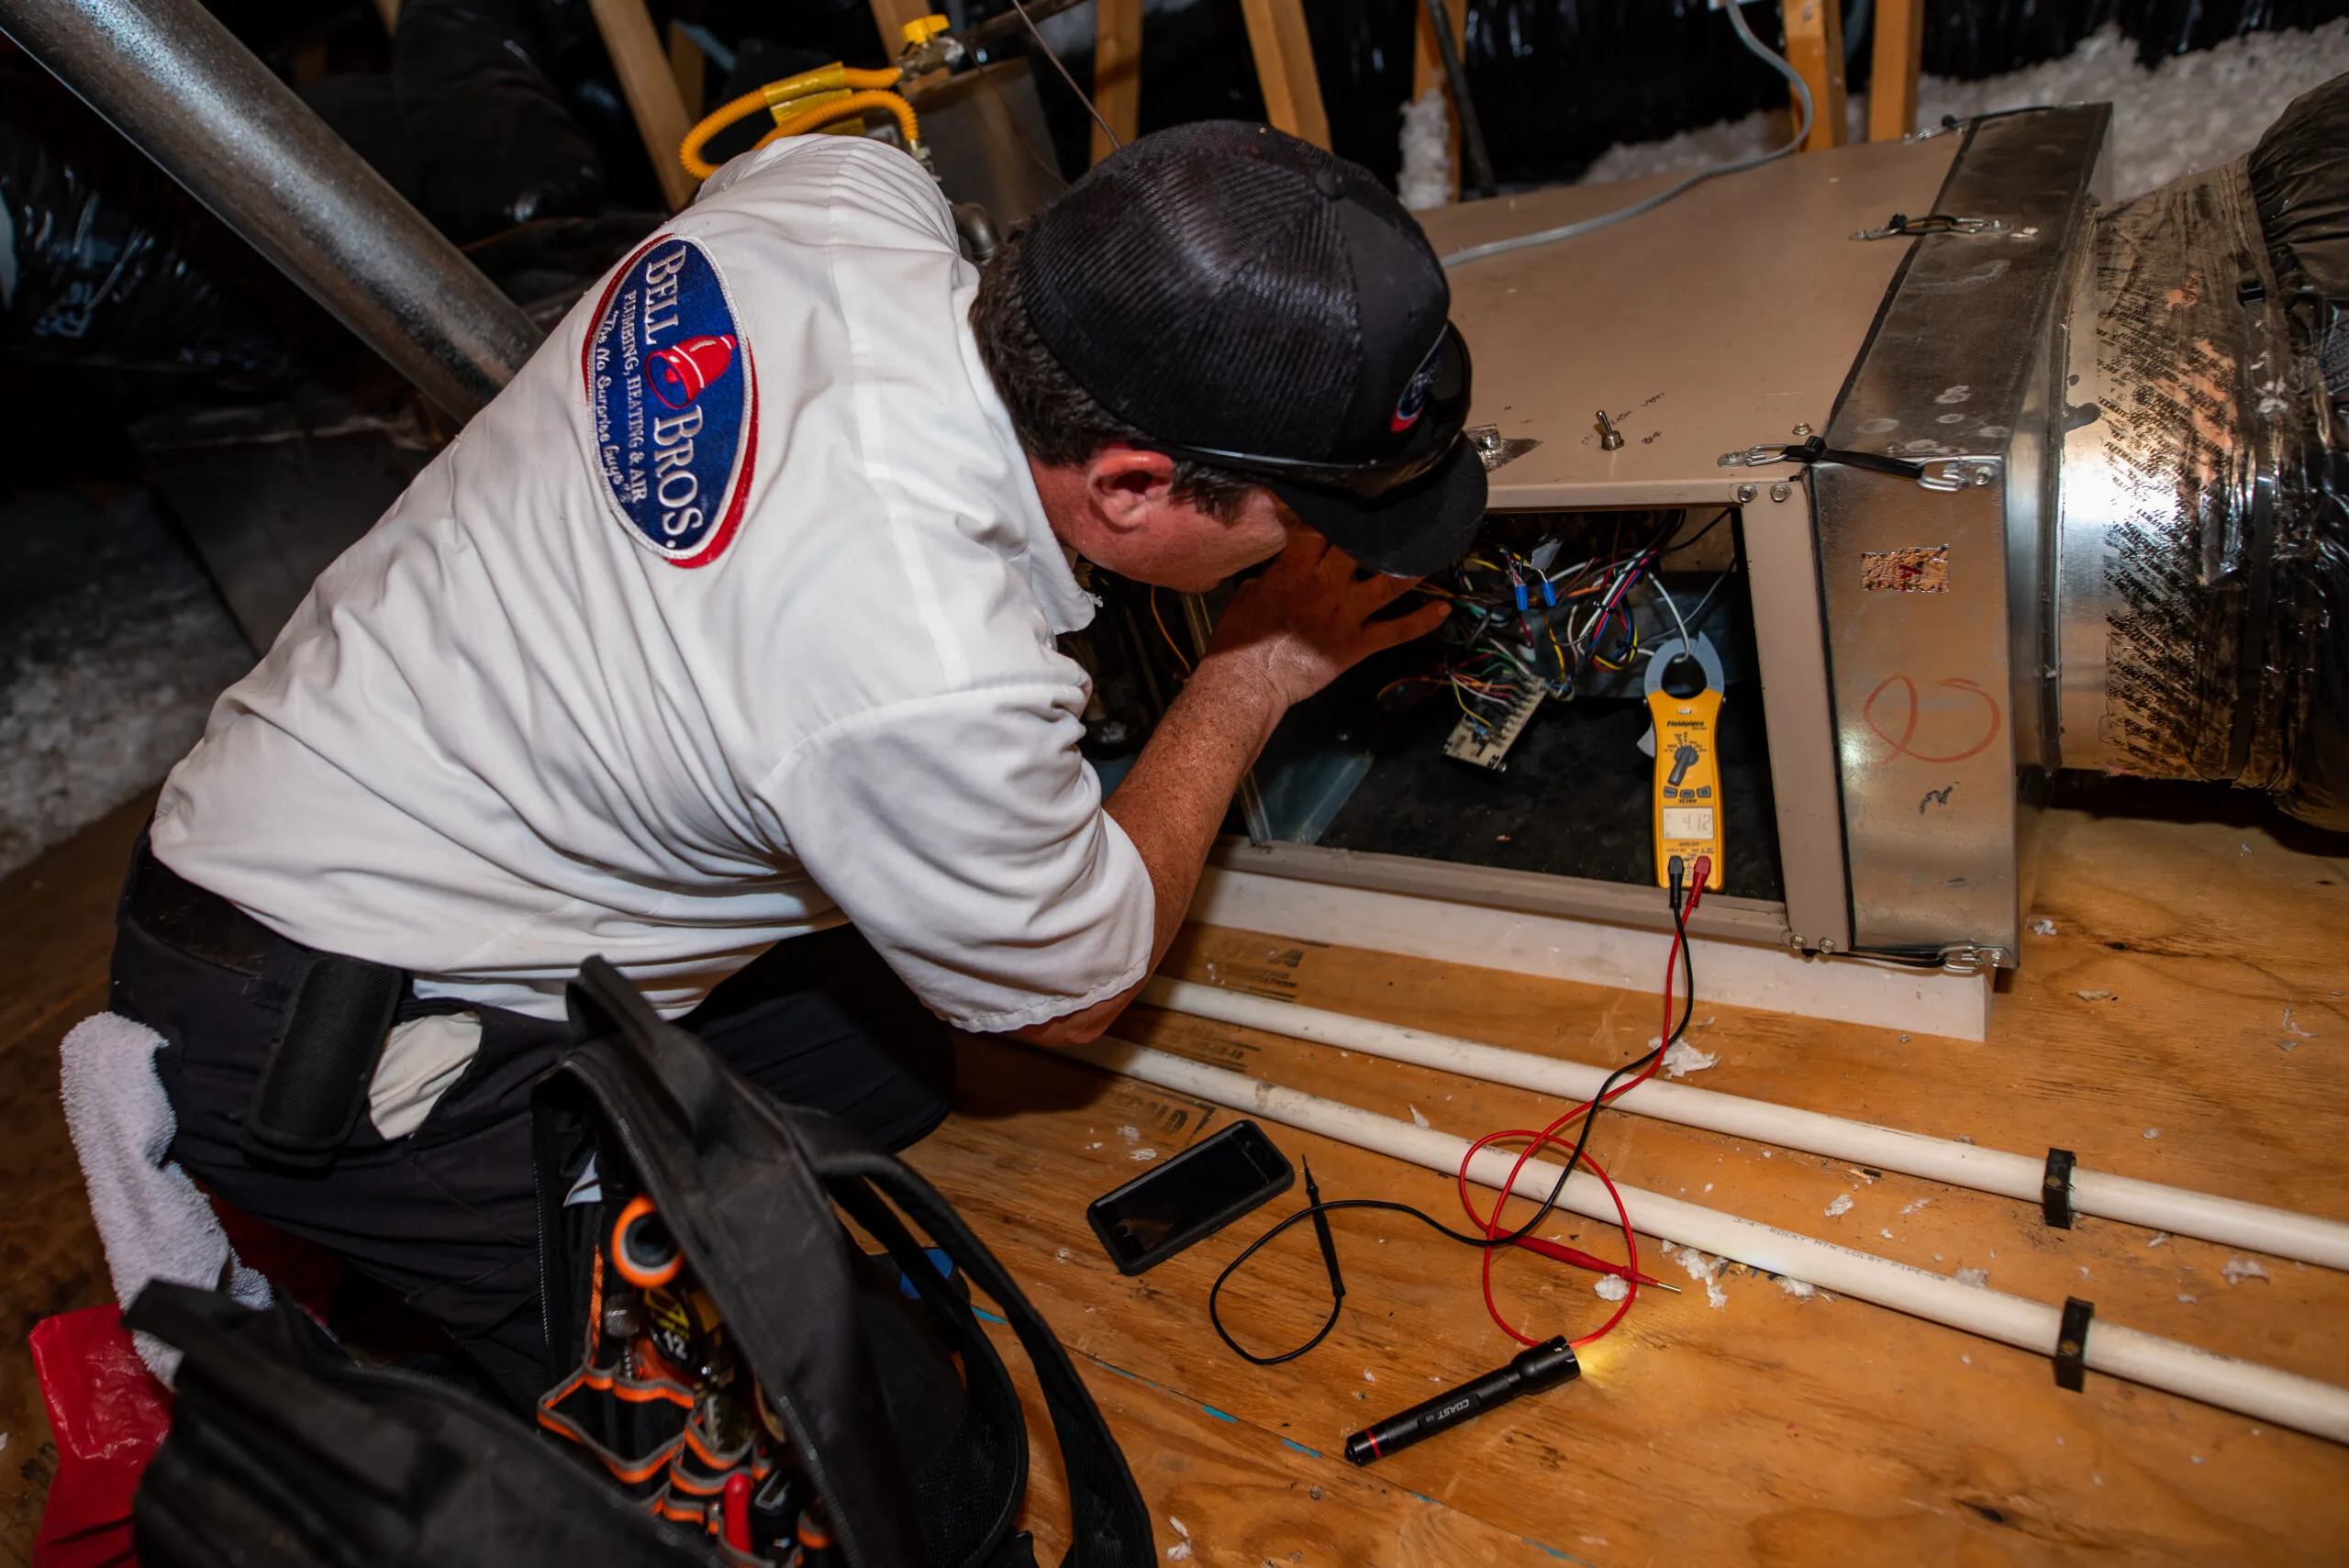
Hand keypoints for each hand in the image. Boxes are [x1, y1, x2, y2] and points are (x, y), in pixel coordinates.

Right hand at [1203, 533, 1449, 710]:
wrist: (1249, 682)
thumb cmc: (1240, 638)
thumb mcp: (1249, 591)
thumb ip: (1275, 572)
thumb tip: (1285, 563)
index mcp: (1296, 569)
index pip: (1321, 527)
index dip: (1336, 510)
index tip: (1350, 495)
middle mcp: (1327, 585)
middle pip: (1361, 546)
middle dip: (1380, 529)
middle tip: (1398, 513)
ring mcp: (1346, 615)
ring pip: (1389, 584)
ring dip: (1413, 568)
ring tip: (1432, 551)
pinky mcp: (1357, 644)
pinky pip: (1397, 631)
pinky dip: (1422, 621)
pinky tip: (1444, 609)